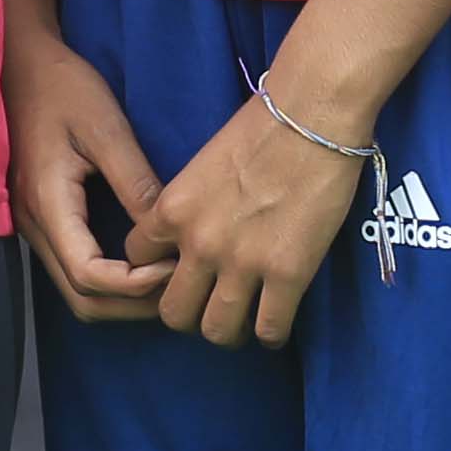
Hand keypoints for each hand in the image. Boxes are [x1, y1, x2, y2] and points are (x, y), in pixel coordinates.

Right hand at [10, 29, 174, 322]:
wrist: (20, 64)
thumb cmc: (62, 88)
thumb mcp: (106, 128)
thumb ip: (135, 182)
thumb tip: (167, 231)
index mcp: (48, 204)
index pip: (89, 276)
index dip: (135, 285)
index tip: (175, 266)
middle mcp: (33, 225)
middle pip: (82, 298)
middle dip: (132, 304)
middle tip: (179, 284)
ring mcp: (32, 225)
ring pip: (75, 290)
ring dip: (121, 297)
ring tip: (166, 278)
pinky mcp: (40, 218)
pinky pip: (72, 267)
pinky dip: (108, 280)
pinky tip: (141, 262)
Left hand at [139, 83, 372, 349]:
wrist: (313, 115)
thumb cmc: (262, 125)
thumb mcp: (203, 164)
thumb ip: (191, 205)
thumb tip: (196, 231)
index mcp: (172, 210)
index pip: (137, 262)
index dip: (158, 270)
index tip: (180, 269)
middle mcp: (199, 243)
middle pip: (172, 313)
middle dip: (189, 314)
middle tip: (210, 304)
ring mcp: (242, 263)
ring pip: (216, 331)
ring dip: (228, 330)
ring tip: (244, 319)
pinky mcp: (288, 275)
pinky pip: (268, 330)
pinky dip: (271, 335)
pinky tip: (276, 322)